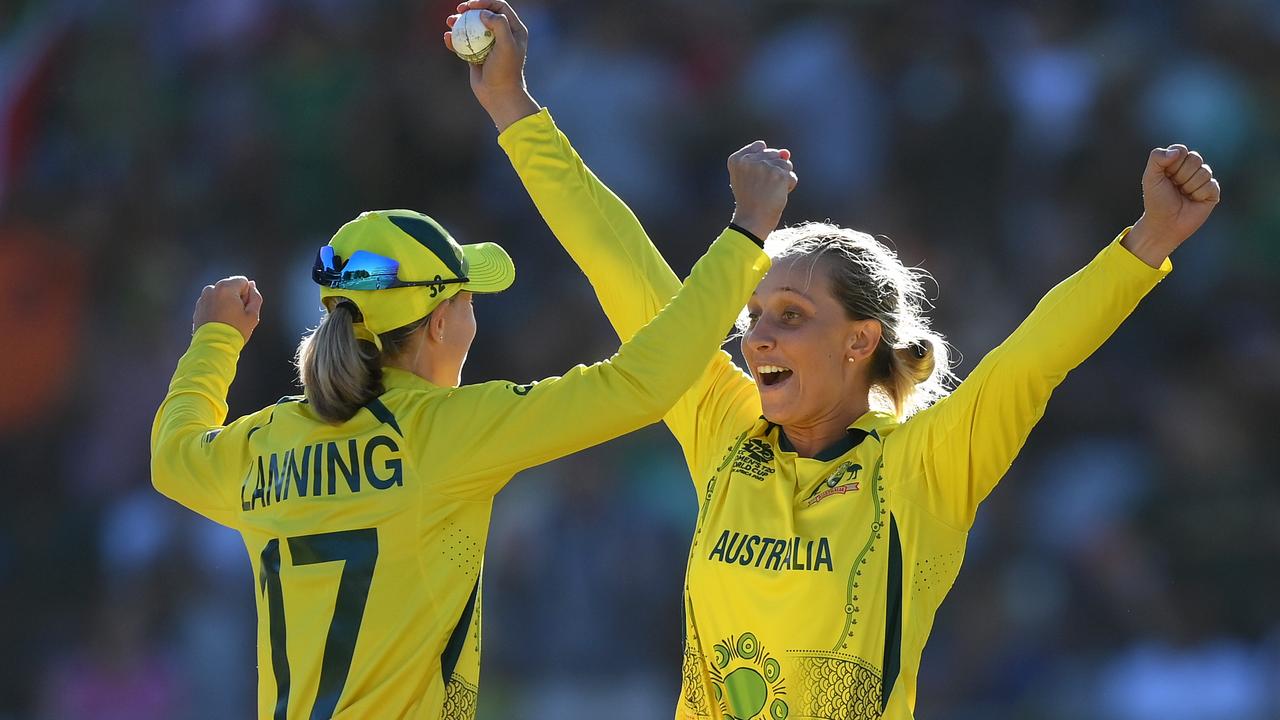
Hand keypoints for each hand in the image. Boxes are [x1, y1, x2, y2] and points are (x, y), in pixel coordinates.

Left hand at [193, 276, 262, 342]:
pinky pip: (212, 302)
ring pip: (220, 294)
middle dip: (235, 297)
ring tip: (227, 319)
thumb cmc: (234, 331)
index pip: (243, 281)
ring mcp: (203, 298)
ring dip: (225, 302)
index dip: (247, 294)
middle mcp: (212, 289)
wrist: (214, 346)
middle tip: (237, 315)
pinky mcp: (198, 307)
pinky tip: (219, 321)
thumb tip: (252, 286)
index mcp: (226, 288)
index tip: (244, 308)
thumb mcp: (253, 315)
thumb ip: (255, 297)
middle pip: (230, 286)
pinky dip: (216, 308)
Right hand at [445, 0, 538, 130]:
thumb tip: (483, 13)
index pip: (499, 7)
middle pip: (484, 14)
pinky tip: (447, 38)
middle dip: (470, 9)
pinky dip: (455, 39)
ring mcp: (488, 45)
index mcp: (514, 30)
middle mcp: (502, 35)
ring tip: (450, 21)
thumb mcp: (506, 45)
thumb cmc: (505, 71)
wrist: (498, 95)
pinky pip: (464, 43)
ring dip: (459, 22)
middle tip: (459, 9)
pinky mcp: (476, 55)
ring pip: (472, 28)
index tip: (471, 5)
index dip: (485, 2)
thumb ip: (499, 25)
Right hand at [728, 142, 797, 240]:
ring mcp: (764, 166)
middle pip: (775, 155)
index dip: (763, 162)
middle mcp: (749, 160)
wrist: (752, 221)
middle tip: (762, 188)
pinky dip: (788, 187)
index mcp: (737, 159)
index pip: (760, 147)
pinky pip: (791, 176)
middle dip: (774, 170)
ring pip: (785, 165)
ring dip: (782, 179)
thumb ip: (765, 160)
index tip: (755, 179)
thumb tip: (786, 152)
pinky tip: (777, 196)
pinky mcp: (778, 174)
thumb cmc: (750, 201)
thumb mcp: (750, 178)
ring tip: (769, 192)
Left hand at [1123, 144, 1221, 266]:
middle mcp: (1191, 168)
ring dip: (1189, 186)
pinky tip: (1193, 200)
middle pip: (1195, 158)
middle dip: (1181, 175)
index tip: (1165, 176)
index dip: (1173, 164)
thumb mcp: (1150, 177)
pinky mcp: (1212, 192)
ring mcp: (1203, 180)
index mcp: (1176, 162)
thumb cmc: (1156, 200)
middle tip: (1175, 187)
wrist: (1164, 224)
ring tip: (1183, 195)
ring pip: (1204, 172)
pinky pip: (1211, 185)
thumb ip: (1157, 158)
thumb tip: (1178, 151)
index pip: (1182, 150)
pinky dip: (1199, 194)